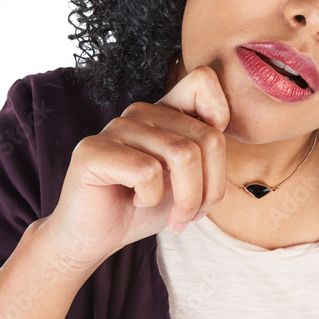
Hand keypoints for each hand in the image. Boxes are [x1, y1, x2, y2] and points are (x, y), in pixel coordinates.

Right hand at [35, 65, 230, 270]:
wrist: (97, 237)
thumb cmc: (144, 208)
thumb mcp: (189, 181)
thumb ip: (208, 152)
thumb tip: (225, 137)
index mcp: (165, 112)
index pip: (204, 82)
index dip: (221, 121)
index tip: (209, 168)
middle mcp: (141, 112)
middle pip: (208, 137)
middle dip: (211, 189)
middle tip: (193, 214)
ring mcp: (116, 127)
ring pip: (183, 156)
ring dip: (186, 200)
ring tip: (174, 217)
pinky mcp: (93, 150)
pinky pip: (147, 172)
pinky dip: (151, 199)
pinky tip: (136, 201)